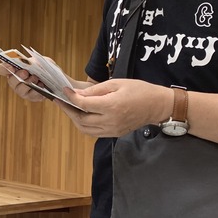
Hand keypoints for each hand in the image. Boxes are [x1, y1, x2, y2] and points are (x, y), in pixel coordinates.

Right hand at [0, 62, 46, 102]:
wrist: (51, 76)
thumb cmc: (42, 67)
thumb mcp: (39, 60)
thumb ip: (35, 61)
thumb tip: (34, 64)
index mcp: (13, 70)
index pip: (2, 70)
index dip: (4, 68)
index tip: (11, 66)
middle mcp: (15, 82)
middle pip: (11, 81)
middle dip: (18, 76)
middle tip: (25, 72)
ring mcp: (22, 91)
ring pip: (21, 90)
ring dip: (28, 83)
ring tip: (36, 78)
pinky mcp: (31, 97)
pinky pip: (32, 96)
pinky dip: (37, 90)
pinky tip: (42, 85)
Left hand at [56, 79, 171, 137]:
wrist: (157, 105)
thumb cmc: (139, 90)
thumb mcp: (117, 83)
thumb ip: (96, 90)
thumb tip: (77, 94)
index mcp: (112, 106)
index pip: (83, 105)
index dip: (71, 98)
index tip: (64, 90)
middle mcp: (110, 121)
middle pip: (81, 119)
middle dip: (68, 110)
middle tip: (60, 101)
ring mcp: (113, 130)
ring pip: (85, 129)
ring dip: (74, 119)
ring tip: (69, 108)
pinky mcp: (115, 134)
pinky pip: (94, 132)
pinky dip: (84, 125)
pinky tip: (82, 115)